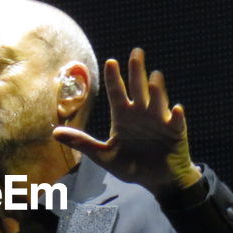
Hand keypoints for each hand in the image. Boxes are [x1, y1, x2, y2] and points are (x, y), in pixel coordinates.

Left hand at [53, 47, 202, 195]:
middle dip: (137, 71)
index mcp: (124, 116)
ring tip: (155, 77)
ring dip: (157, 91)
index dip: (114, 77)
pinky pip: (177, 122)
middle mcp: (141, 113)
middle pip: (138, 88)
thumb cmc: (131, 165)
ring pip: (158, 101)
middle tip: (136, 52)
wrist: (157, 180)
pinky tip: (177, 110)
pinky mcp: (176, 132)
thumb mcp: (104, 155)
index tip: (110, 62)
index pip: (117, 92)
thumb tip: (55, 132)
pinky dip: (177, 116)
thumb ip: (82, 142)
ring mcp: (160, 121)